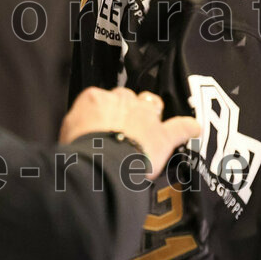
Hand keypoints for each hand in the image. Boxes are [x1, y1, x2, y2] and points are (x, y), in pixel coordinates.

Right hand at [59, 86, 199, 178]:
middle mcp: (122, 100)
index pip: (101, 98)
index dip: (103, 112)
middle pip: (127, 97)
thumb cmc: (80, 148)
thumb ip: (78, 122)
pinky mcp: (162, 135)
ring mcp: (145, 115)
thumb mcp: (67, 130)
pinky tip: (193, 128)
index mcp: (96, 97)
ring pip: (152, 104)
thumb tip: (78, 127)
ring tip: (150, 122)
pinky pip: (180, 127)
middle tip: (122, 126)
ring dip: (151, 111)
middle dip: (126, 109)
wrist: (101, 162)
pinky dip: (188, 127)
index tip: (101, 122)